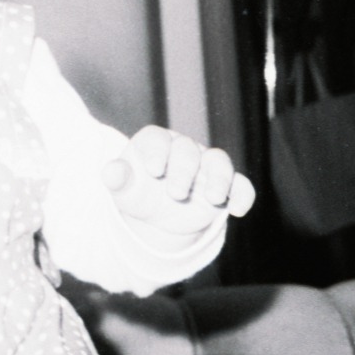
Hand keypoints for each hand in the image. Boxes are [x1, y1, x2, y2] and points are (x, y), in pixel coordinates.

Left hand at [103, 125, 255, 241]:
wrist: (158, 215)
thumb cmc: (138, 193)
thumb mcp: (124, 189)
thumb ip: (117, 178)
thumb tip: (111, 172)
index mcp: (155, 143)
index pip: (157, 139)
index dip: (157, 152)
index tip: (153, 171)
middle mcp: (182, 148)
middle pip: (187, 150)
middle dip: (183, 171)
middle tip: (175, 194)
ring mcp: (206, 165)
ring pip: (218, 160)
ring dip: (219, 178)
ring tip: (213, 198)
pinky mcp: (226, 186)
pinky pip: (241, 185)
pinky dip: (243, 195)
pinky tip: (238, 210)